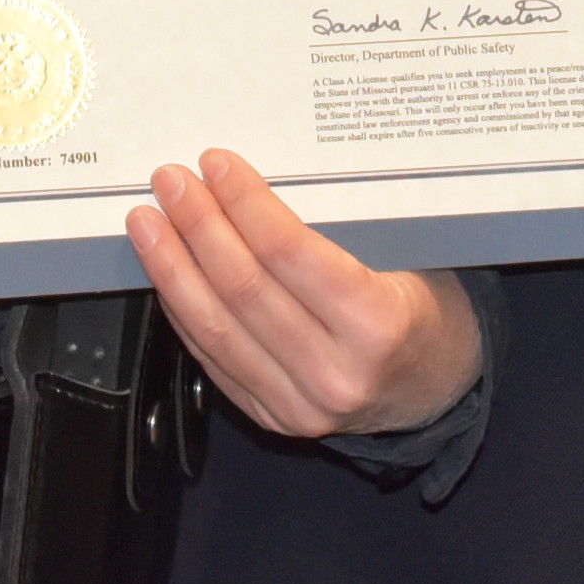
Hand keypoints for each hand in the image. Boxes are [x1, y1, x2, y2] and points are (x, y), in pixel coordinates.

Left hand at [121, 152, 479, 438]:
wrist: (434, 387)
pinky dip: (183, 310)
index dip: (245, 204)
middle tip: (171, 181)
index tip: (216, 164)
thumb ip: (338, 230)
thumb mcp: (407, 259)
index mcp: (379, 326)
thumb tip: (253, 180)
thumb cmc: (421, 309)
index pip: (290, 254)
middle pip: (244, 289)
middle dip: (198, 226)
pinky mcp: (274, 419)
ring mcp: (301, 406)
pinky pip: (213, 358)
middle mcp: (337, 374)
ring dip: (173, 268)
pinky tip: (167, 273)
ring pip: (217, 328)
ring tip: (148, 223)